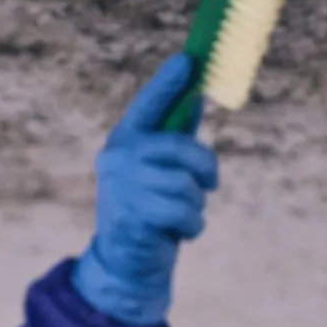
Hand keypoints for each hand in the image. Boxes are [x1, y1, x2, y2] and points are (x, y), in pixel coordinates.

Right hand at [71, 55, 219, 326]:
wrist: (126, 266)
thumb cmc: (150, 213)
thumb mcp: (161, 172)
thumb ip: (174, 139)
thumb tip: (196, 98)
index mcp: (124, 141)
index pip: (148, 105)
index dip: (168, 83)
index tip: (189, 59)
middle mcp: (117, 157)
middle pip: (183, 149)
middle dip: (205, 170)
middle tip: (208, 184)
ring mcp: (122, 186)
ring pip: (188, 185)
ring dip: (195, 207)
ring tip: (178, 217)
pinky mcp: (132, 216)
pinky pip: (186, 212)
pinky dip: (192, 227)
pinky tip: (174, 234)